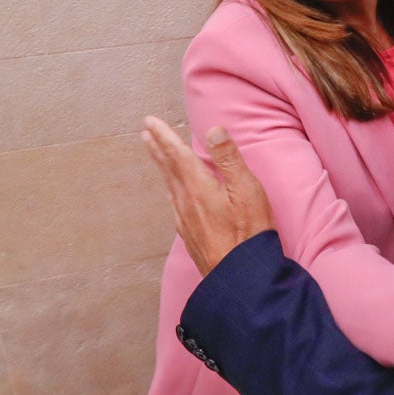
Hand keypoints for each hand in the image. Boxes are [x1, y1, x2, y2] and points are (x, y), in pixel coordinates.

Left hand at [142, 116, 274, 275]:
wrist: (237, 273)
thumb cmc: (247, 231)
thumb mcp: (246, 190)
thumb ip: (229, 159)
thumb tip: (213, 130)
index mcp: (198, 186)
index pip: (177, 154)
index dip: (164, 136)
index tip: (150, 121)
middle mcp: (186, 200)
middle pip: (168, 168)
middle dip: (157, 147)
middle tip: (145, 132)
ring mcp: (184, 218)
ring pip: (169, 184)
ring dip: (161, 165)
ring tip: (155, 153)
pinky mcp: (188, 232)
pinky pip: (174, 201)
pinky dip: (170, 186)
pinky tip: (173, 191)